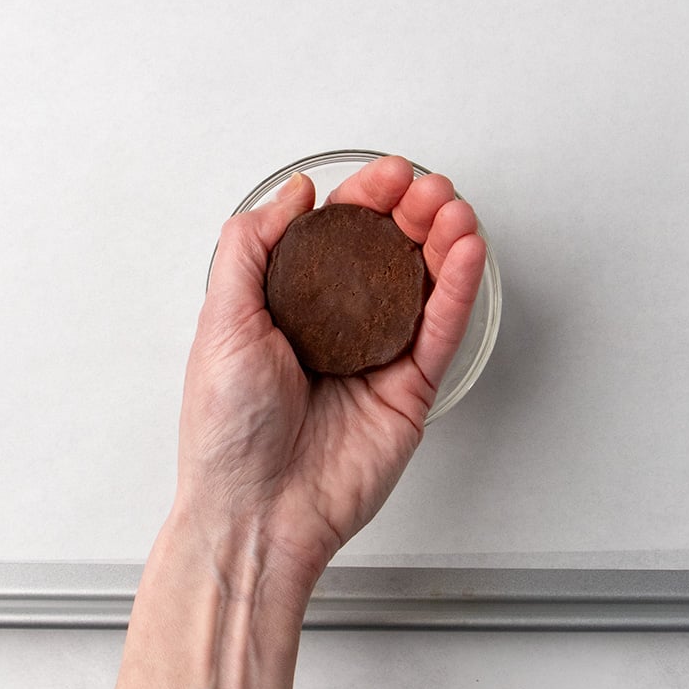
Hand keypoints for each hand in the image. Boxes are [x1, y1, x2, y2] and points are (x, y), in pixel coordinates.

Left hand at [175, 155, 485, 599]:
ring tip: (455, 210)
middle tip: (427, 189)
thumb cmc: (227, 432)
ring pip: (423, 286)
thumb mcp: (221, 321)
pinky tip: (466, 254)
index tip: (388, 175)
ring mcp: (377, 358)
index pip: (339, 238)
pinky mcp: (409, 390)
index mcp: (292, 306)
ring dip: (444, 242)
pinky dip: (458, 290)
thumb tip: (294, 193)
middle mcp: (338, 327)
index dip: (366, 201)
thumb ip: (251, 247)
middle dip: (412, 213)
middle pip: (388, 254)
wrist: (254, 513)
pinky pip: (439, 331)